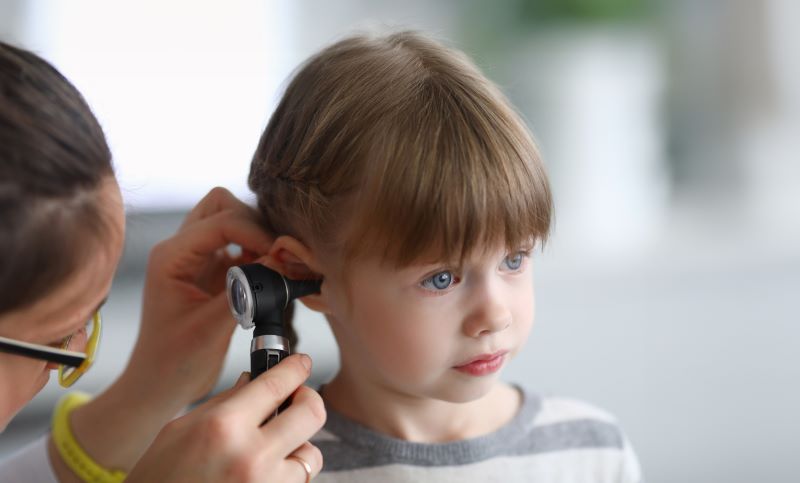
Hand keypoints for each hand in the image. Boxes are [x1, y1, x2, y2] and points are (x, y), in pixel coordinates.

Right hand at [127, 354, 324, 482]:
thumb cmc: (158, 481)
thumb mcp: (179, 430)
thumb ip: (223, 403)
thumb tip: (253, 382)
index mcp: (223, 427)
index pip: (277, 383)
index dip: (296, 368)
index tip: (302, 363)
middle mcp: (251, 456)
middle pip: (311, 413)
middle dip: (309, 400)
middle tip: (298, 398)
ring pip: (312, 455)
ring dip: (299, 446)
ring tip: (273, 449)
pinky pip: (298, 482)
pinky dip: (288, 474)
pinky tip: (265, 472)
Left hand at [130, 186, 274, 402]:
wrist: (159, 386)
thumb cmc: (173, 363)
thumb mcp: (210, 329)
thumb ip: (244, 293)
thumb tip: (279, 264)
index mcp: (171, 256)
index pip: (222, 220)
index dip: (256, 233)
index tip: (280, 257)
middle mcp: (181, 249)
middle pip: (224, 206)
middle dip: (255, 224)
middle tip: (277, 256)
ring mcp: (197, 258)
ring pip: (233, 221)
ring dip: (258, 238)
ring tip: (276, 267)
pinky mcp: (212, 272)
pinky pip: (241, 247)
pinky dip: (260, 255)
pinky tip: (271, 276)